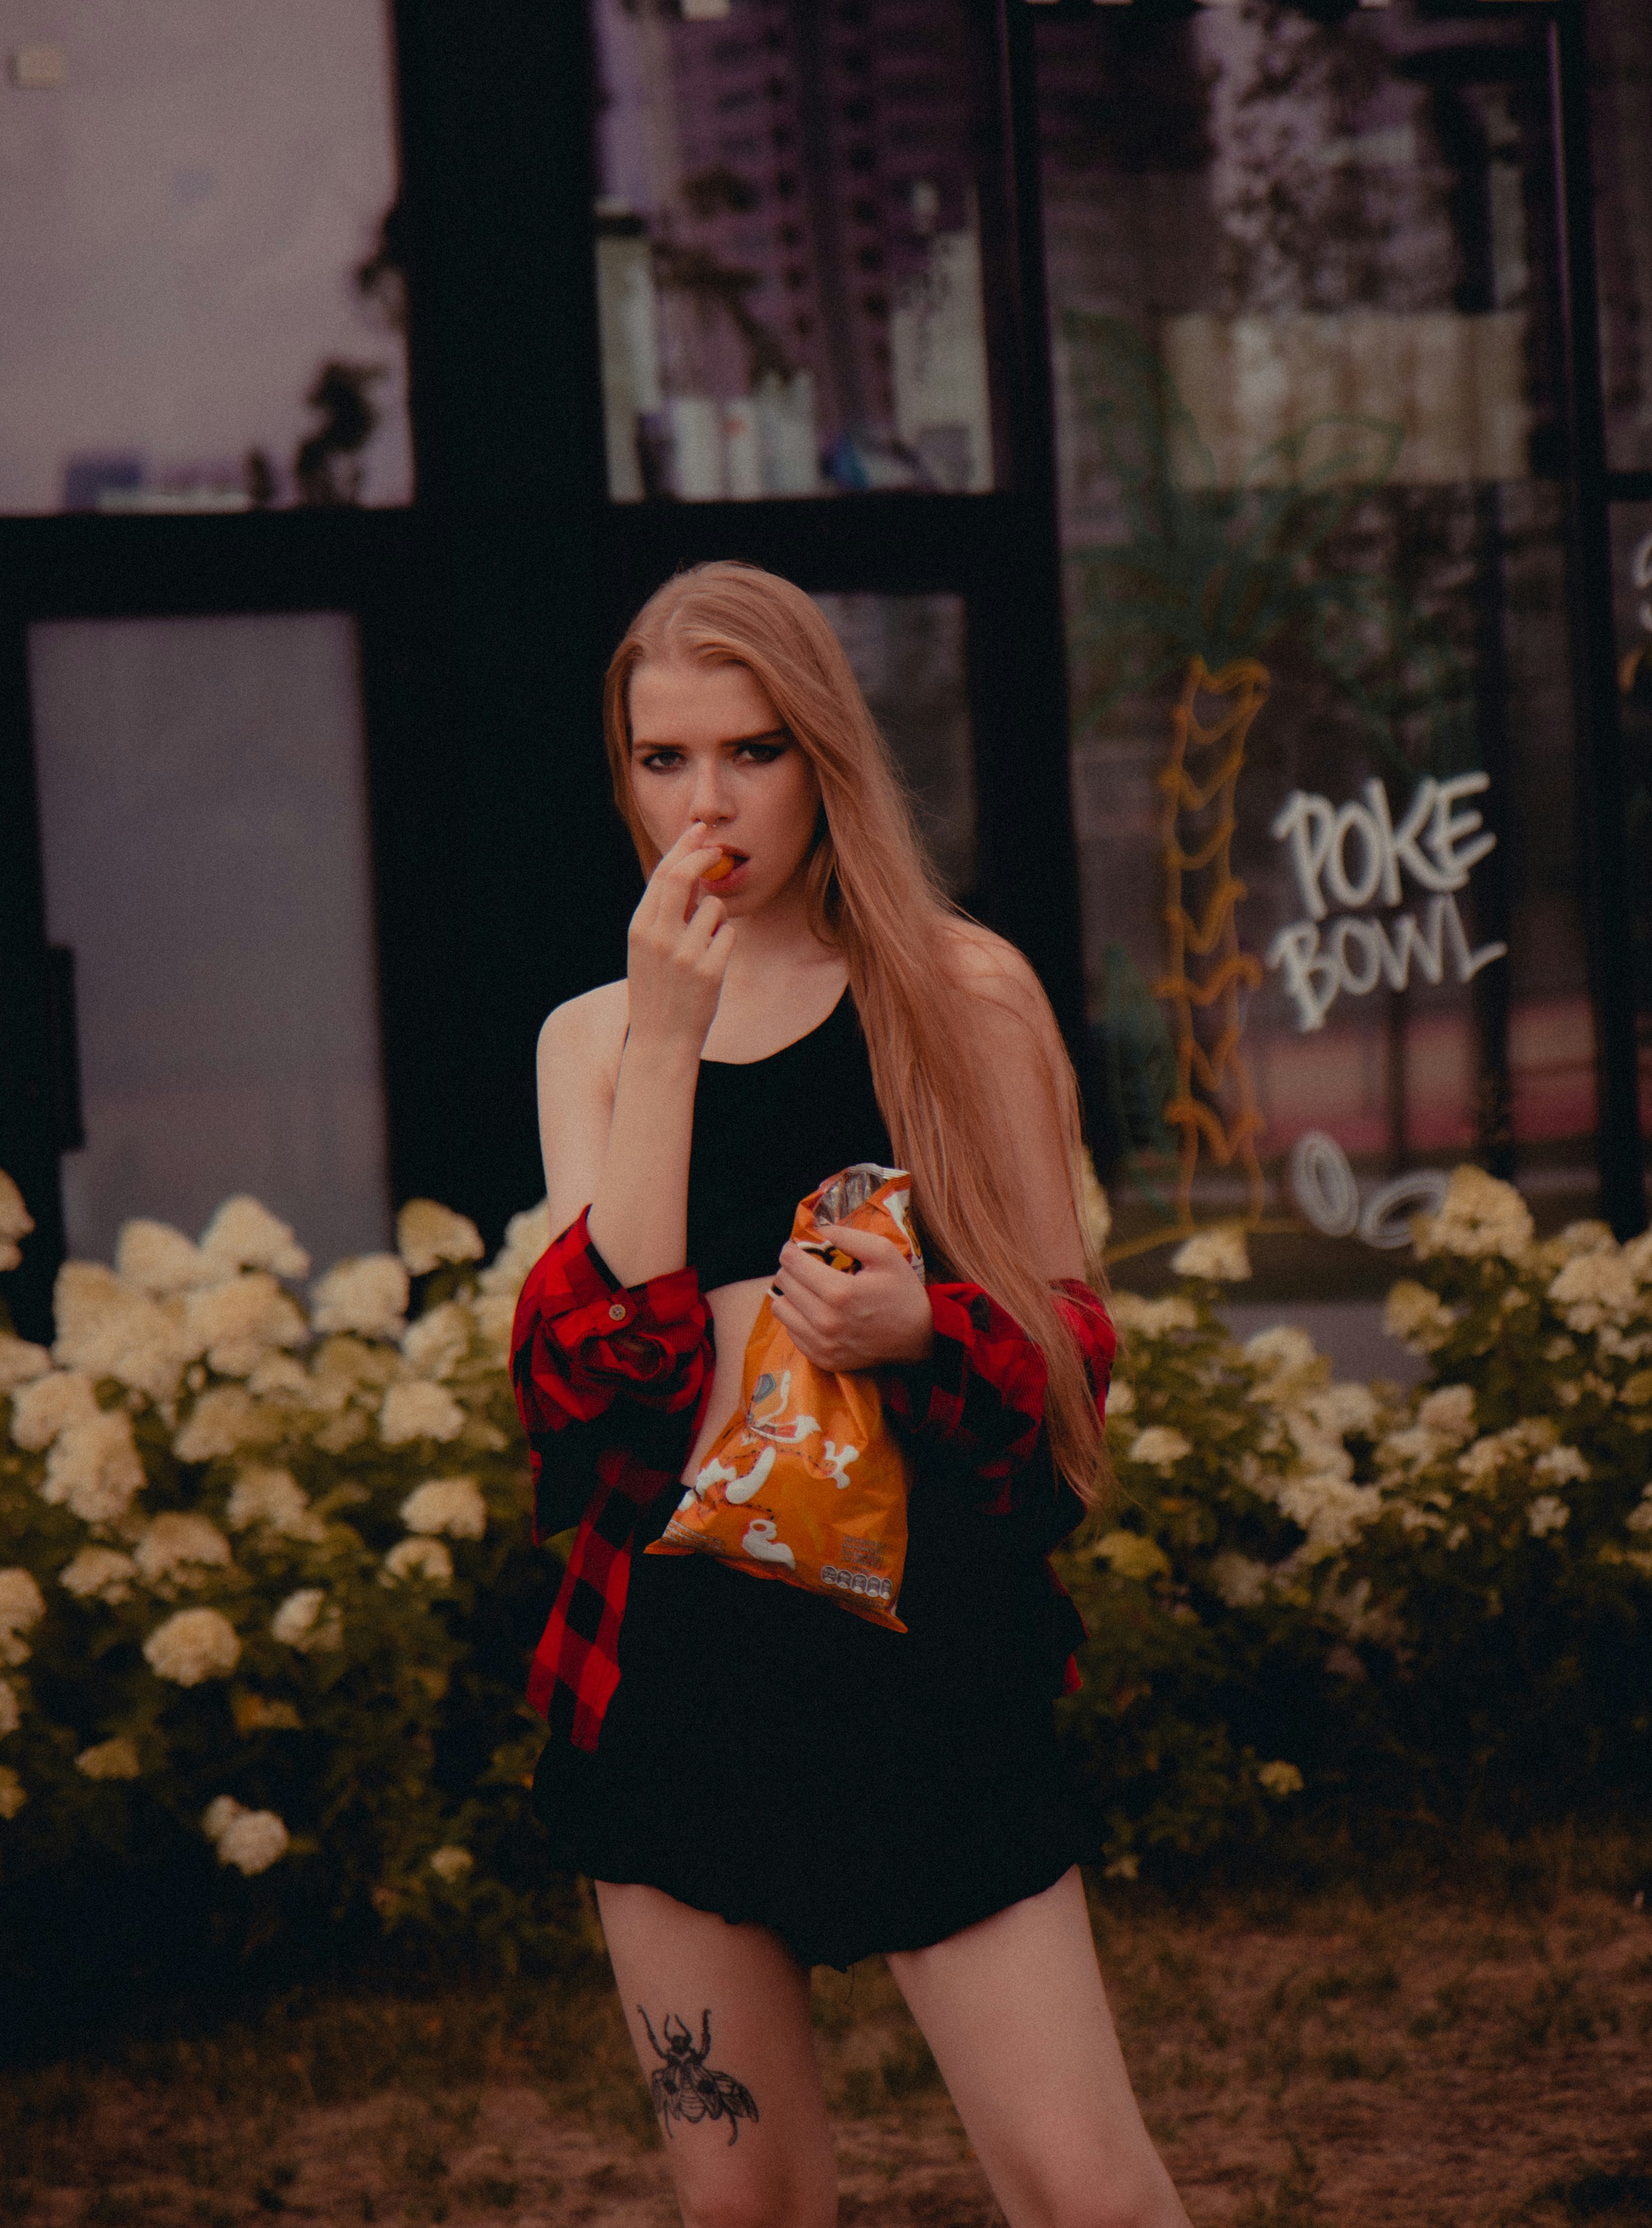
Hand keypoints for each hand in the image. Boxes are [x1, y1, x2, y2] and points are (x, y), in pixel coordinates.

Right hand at [623, 821, 735, 1060]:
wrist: (661, 1039)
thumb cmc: (658, 988)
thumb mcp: (650, 946)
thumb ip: (666, 911)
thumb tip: (692, 869)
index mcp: (639, 928)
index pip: (661, 875)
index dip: (683, 849)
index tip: (700, 832)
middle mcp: (658, 938)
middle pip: (681, 878)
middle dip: (703, 857)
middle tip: (718, 849)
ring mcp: (684, 955)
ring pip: (714, 907)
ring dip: (717, 916)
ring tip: (704, 945)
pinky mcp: (709, 971)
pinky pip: (729, 934)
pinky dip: (726, 941)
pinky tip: (713, 963)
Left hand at [770, 1225, 933, 1372]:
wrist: (919, 1337)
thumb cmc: (901, 1292)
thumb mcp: (884, 1253)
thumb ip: (848, 1235)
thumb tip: (817, 1229)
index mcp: (839, 1292)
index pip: (792, 1262)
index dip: (792, 1250)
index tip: (799, 1248)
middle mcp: (825, 1321)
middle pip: (783, 1283)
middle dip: (792, 1269)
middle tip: (808, 1267)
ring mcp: (822, 1344)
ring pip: (781, 1309)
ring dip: (791, 1294)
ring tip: (810, 1290)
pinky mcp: (823, 1359)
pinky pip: (791, 1332)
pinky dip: (799, 1318)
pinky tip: (817, 1312)